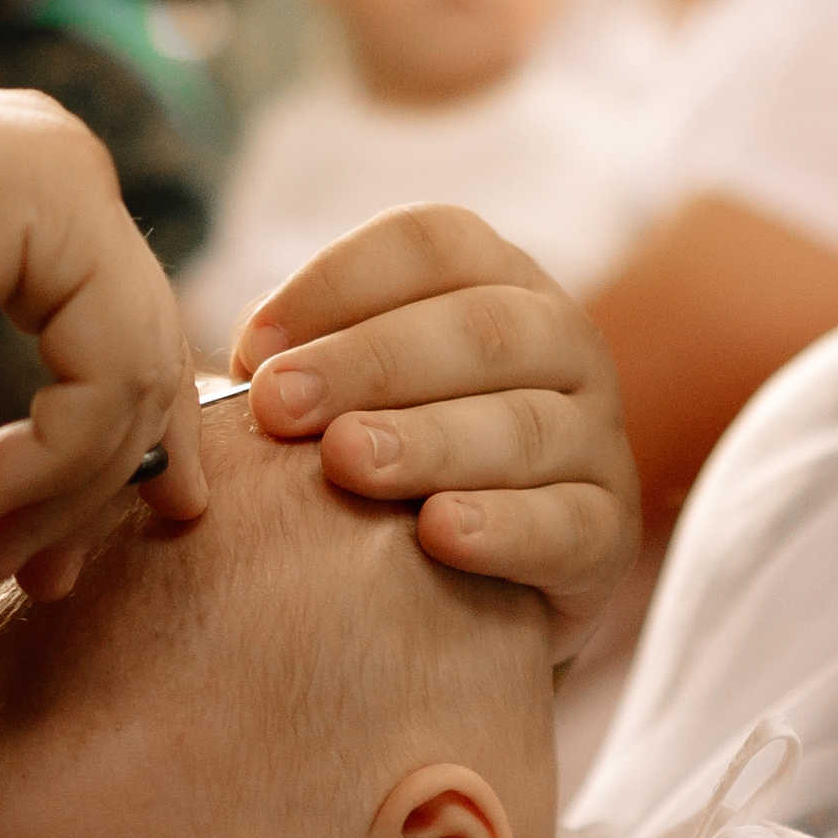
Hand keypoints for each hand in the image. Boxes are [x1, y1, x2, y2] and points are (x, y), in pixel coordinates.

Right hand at [0, 80, 202, 594]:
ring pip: (131, 377)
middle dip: (97, 491)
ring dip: (62, 494)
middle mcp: (56, 162)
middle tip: (44, 585)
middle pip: (136, 359)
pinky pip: (107, 370)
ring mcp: (64, 174)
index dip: (104, 459)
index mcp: (13, 189)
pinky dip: (56, 458)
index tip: (62, 561)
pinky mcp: (59, 204)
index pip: (111, 336)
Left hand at [218, 206, 637, 657]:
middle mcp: (563, 344)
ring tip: (346, 463)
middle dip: (371, 363)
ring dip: (429, 440)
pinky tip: (438, 536)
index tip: (252, 347)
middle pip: (481, 329)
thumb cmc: (383, 467)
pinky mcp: (608, 536)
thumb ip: (295, 366)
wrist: (469, 594)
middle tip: (279, 408)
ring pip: (525, 425)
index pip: (433, 243)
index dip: (339, 283)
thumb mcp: (344, 396)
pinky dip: (504, 527)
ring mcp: (595, 438)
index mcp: (496, 282)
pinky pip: (567, 524)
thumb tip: (229, 367)